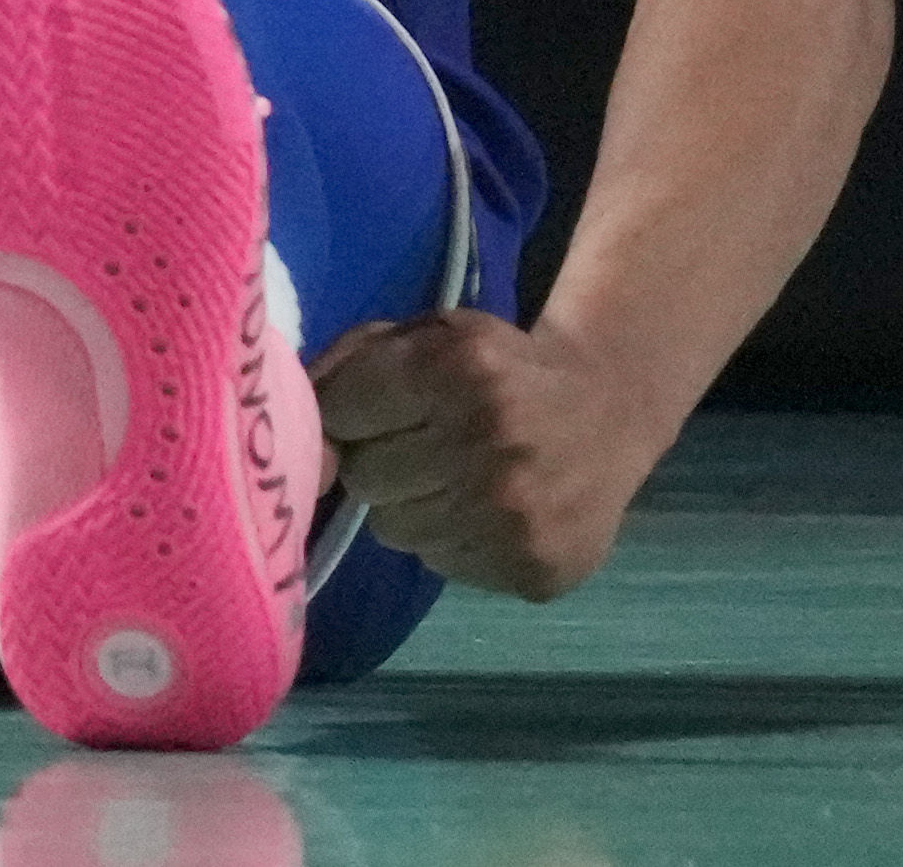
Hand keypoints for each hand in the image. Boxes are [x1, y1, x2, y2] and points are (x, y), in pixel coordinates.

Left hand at [310, 309, 662, 602]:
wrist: (608, 409)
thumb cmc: (500, 366)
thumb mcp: (431, 333)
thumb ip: (351, 363)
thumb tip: (294, 429)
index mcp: (458, 367)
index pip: (340, 412)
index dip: (350, 412)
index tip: (374, 410)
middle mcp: (486, 442)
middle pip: (365, 478)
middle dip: (382, 459)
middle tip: (424, 445)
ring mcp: (513, 515)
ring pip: (395, 529)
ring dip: (414, 504)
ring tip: (458, 476)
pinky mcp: (531, 568)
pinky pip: (441, 563)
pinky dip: (453, 538)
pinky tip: (489, 508)